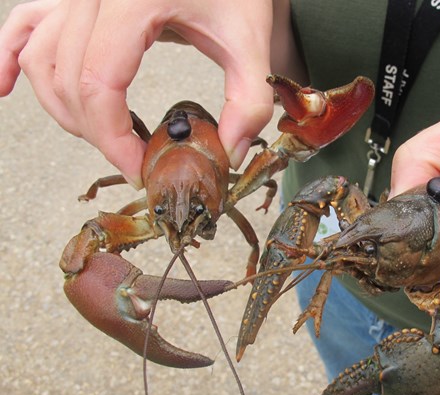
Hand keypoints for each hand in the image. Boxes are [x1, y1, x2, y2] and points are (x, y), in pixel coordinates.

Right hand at [0, 0, 275, 186]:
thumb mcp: (251, 42)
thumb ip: (249, 102)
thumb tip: (228, 155)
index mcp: (134, 0)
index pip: (100, 83)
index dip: (113, 139)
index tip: (140, 168)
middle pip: (67, 78)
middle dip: (97, 132)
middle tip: (133, 158)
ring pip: (39, 59)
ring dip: (64, 109)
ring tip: (104, 136)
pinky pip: (23, 24)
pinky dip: (9, 57)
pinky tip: (5, 88)